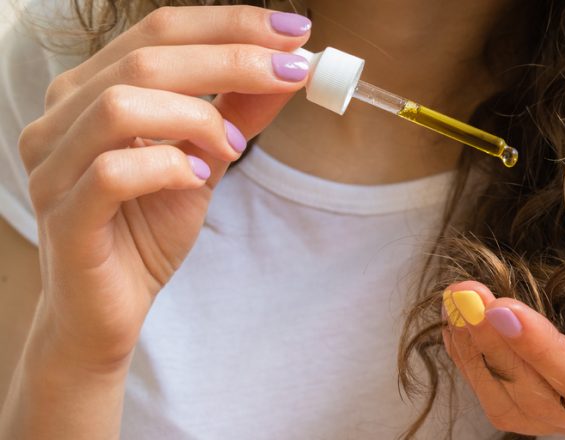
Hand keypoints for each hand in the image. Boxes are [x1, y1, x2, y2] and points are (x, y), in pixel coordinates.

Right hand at [18, 5, 309, 369]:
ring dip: (196, 117)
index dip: (230, 24)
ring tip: (231, 148)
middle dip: (232, 58)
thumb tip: (288, 69)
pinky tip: (195, 179)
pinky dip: (166, 168)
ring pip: (121, 105)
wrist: (109, 308)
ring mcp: (52, 165)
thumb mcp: (203, 159)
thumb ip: (237, 113)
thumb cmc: (147, 228)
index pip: (160, 31)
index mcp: (91, 90)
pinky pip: (113, 173)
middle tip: (291, 72)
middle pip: (145, 58)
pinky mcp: (62, 216)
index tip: (295, 31)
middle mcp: (61, 117)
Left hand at [441, 280, 564, 438]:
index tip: (502, 307)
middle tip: (464, 292)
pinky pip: (496, 397)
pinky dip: (470, 362)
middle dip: (492, 343)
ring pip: (506, 404)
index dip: (540, 348)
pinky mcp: (539, 410)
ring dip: (473, 352)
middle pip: (535, 395)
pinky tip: (457, 325)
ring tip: (455, 301)